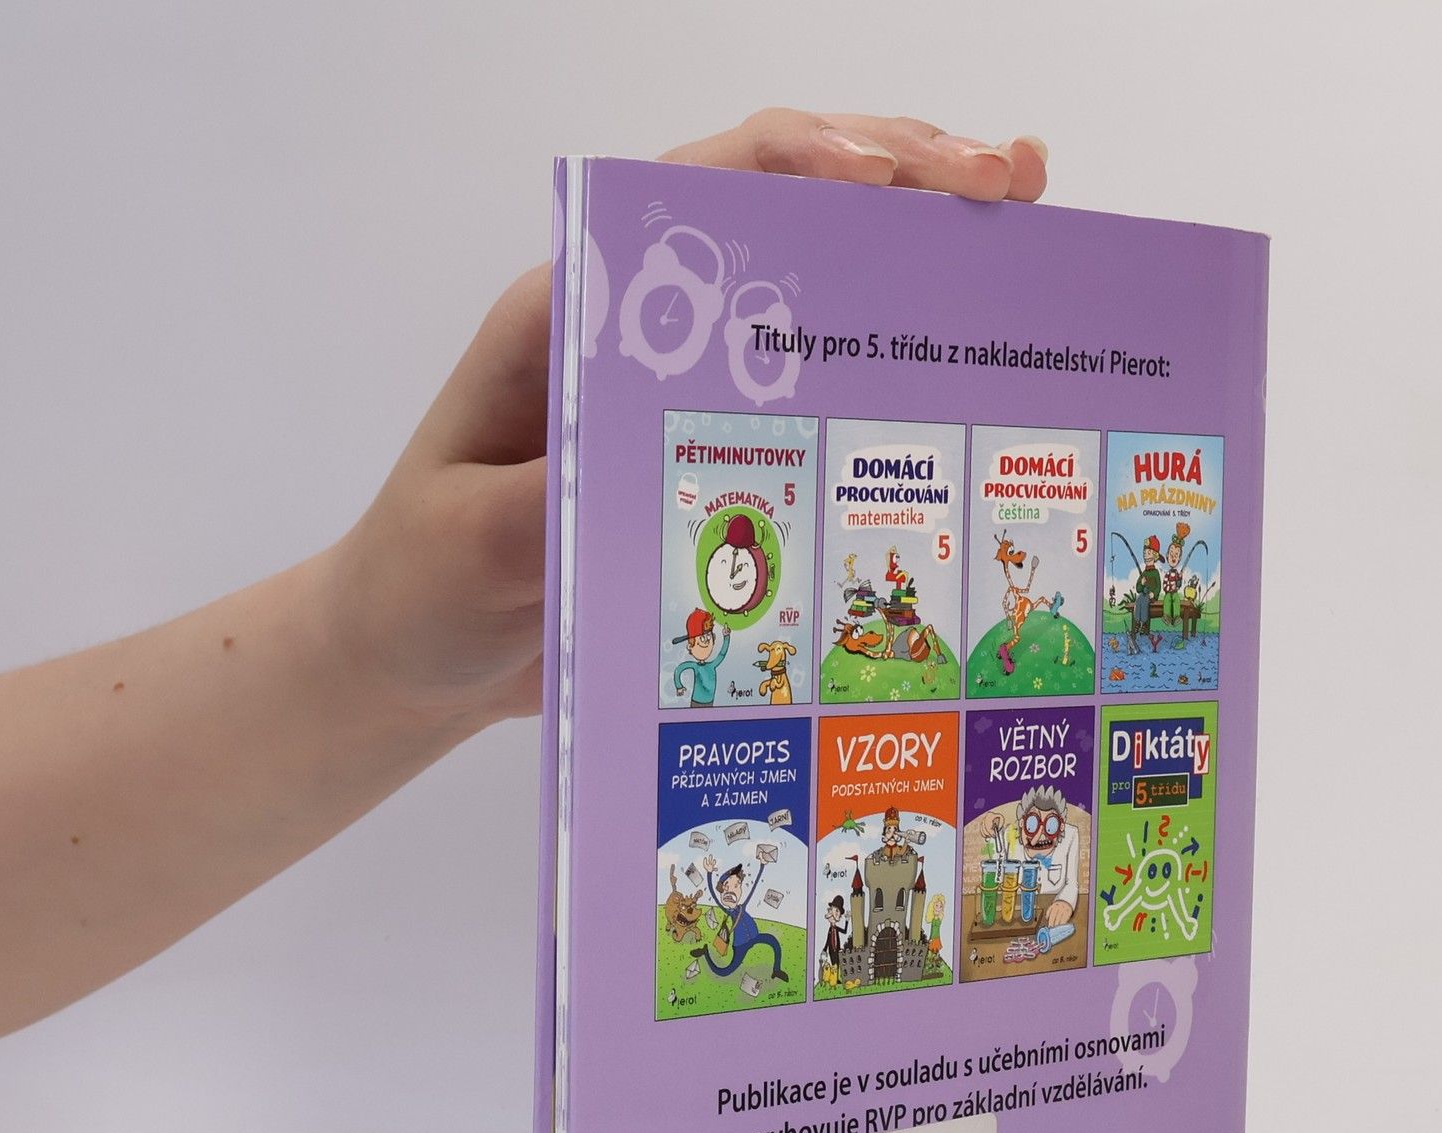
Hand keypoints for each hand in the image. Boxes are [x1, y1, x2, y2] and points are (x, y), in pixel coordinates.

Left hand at [325, 111, 1047, 732]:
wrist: (415, 657)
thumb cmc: (420, 585)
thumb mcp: (469, 546)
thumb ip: (549, 506)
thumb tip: (654, 481)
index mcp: (581, 310)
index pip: (706, 192)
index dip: (811, 165)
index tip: (901, 179)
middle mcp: (649, 329)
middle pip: (789, 212)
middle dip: (907, 176)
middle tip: (1015, 182)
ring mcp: (692, 389)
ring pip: (822, 285)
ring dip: (923, 247)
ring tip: (1026, 224)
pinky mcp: (723, 455)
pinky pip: (826, 388)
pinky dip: (903, 360)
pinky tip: (973, 359)